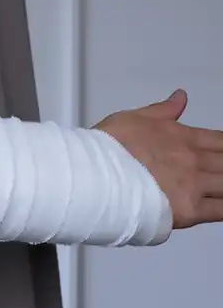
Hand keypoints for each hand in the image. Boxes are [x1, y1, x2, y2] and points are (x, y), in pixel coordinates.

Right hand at [94, 89, 222, 229]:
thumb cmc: (109, 146)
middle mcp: (192, 159)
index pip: (220, 140)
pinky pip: (221, 210)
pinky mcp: (189, 210)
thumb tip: (180, 97)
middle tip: (221, 168)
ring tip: (220, 187)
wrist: (97, 172)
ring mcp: (193, 185)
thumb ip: (163, 109)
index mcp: (182, 136)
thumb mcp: (133, 117)